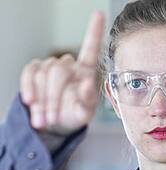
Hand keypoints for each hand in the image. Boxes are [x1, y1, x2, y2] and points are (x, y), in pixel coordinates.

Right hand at [20, 11, 104, 134]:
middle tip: (54, 118)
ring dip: (43, 100)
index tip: (100, 13)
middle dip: (54, 97)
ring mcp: (51, 66)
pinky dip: (29, 89)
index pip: (91, 48)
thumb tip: (87, 84)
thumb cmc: (74, 114)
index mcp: (86, 71)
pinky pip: (29, 73)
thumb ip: (88, 100)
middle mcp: (70, 65)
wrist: (55, 124)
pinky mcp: (35, 71)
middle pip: (59, 71)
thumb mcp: (85, 112)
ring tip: (45, 119)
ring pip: (43, 74)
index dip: (94, 31)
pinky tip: (31, 102)